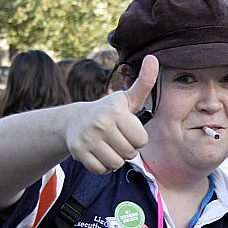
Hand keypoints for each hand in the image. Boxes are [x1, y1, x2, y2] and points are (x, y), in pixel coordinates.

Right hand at [64, 55, 157, 173]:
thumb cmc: (110, 111)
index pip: (141, 141)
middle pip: (130, 154)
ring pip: (116, 164)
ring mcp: (88, 138)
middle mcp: (100, 123)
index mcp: (116, 111)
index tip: (127, 129)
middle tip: (116, 138)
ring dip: (115, 159)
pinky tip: (98, 153)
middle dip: (127, 149)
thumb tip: (153, 58)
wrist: (74, 120)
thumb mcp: (128, 98)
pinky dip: (103, 166)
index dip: (137, 138)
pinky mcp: (78, 151)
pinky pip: (102, 170)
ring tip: (108, 145)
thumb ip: (144, 82)